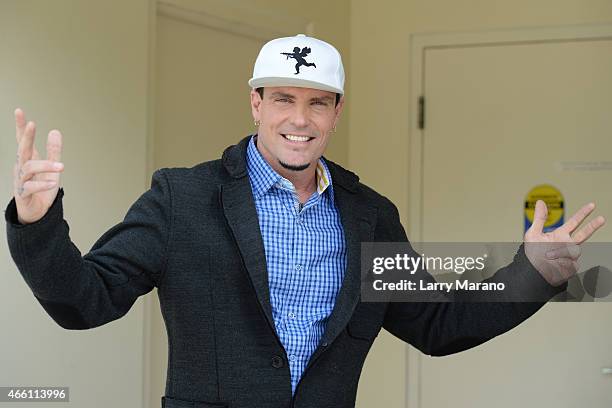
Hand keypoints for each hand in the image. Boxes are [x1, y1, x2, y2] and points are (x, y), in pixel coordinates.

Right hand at [12, 108, 64, 223]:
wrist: (36, 213)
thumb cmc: (42, 188)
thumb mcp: (51, 168)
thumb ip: (54, 151)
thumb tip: (55, 131)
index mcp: (28, 160)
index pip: (22, 140)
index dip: (20, 126)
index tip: (19, 111)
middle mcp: (22, 168)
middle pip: (22, 150)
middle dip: (26, 136)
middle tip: (32, 124)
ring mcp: (21, 181)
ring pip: (29, 169)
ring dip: (45, 166)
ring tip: (61, 167)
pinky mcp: (23, 194)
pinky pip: (30, 188)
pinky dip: (42, 185)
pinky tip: (53, 183)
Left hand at [524, 200, 605, 285]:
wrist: (534, 272)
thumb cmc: (533, 254)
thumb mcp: (533, 234)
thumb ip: (539, 218)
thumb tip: (540, 202)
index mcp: (560, 235)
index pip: (574, 222)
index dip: (583, 213)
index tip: (592, 206)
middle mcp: (567, 243)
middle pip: (584, 233)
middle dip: (593, 226)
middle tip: (601, 219)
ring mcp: (571, 255)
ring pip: (574, 250)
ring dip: (560, 252)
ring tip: (548, 256)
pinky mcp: (572, 266)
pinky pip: (572, 262)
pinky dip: (561, 262)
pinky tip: (554, 263)